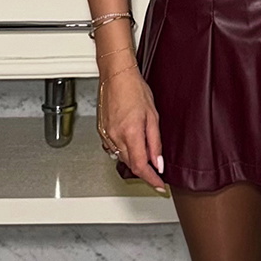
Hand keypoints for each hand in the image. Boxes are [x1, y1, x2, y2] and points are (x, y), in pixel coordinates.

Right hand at [98, 65, 167, 192]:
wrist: (116, 76)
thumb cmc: (135, 90)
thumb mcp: (153, 116)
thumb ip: (155, 142)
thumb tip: (158, 162)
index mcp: (131, 133)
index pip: (140, 166)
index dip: (151, 179)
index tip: (159, 185)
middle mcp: (116, 137)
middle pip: (131, 164)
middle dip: (144, 171)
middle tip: (156, 172)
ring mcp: (106, 135)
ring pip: (121, 157)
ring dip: (134, 161)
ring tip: (145, 155)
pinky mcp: (102, 131)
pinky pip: (113, 149)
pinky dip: (123, 151)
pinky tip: (130, 144)